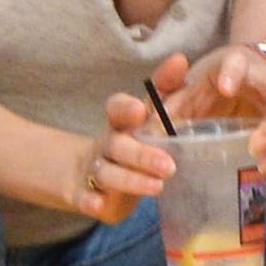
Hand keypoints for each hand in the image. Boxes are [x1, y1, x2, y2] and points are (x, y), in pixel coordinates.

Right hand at [76, 54, 189, 222]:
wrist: (90, 173)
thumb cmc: (133, 139)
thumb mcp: (149, 116)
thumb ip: (166, 89)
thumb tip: (180, 58)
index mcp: (121, 122)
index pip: (117, 109)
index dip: (126, 108)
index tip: (140, 110)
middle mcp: (107, 144)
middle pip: (119, 145)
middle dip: (142, 155)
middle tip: (169, 165)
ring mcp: (94, 170)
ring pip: (108, 173)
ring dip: (130, 179)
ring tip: (157, 187)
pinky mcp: (87, 195)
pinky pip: (85, 198)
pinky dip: (90, 201)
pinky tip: (99, 206)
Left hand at [158, 44, 265, 179]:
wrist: (241, 79)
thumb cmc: (206, 88)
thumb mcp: (184, 92)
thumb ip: (165, 108)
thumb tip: (144, 130)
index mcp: (233, 66)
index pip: (237, 61)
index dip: (234, 72)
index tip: (225, 88)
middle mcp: (265, 78)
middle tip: (253, 148)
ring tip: (265, 167)